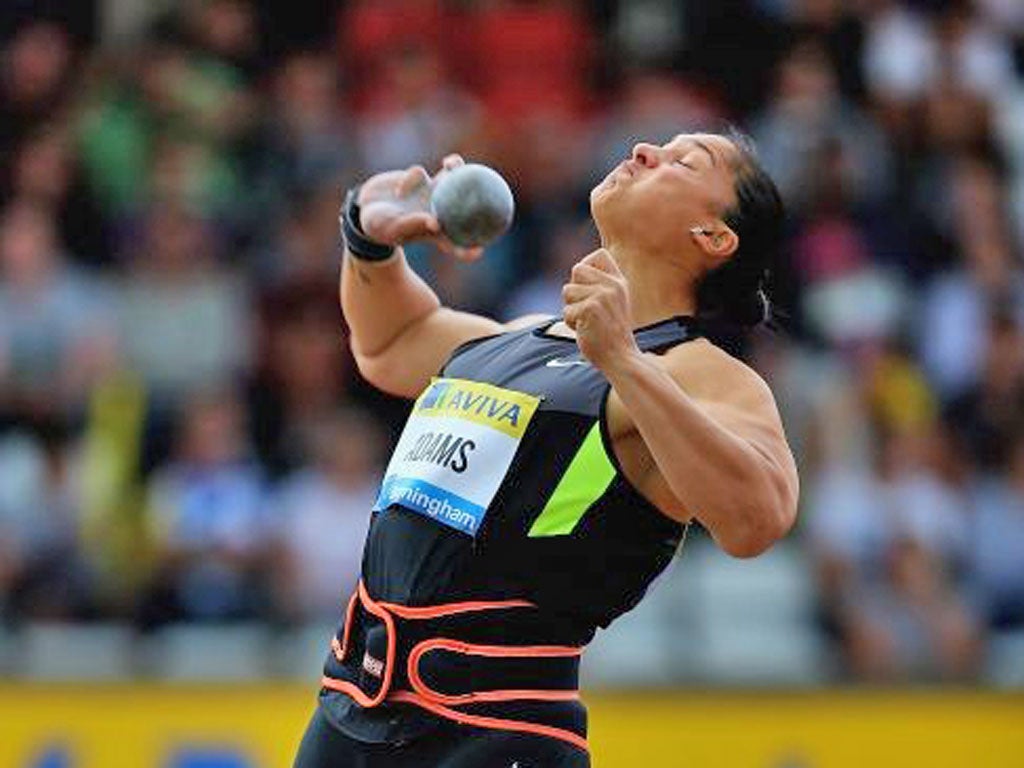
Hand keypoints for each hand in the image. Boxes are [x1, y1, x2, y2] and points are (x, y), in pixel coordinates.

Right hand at [354, 155, 483, 261]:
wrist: (364, 210)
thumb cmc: (379, 227)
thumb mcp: (394, 229)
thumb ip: (413, 224)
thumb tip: (435, 221)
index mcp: (433, 233)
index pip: (456, 244)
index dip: (469, 250)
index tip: (479, 251)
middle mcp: (436, 212)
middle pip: (464, 207)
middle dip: (476, 199)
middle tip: (480, 192)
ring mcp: (429, 194)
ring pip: (450, 179)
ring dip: (455, 168)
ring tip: (452, 164)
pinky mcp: (418, 180)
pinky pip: (420, 173)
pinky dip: (411, 179)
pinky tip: (400, 190)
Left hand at [562, 249, 640, 371]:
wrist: (620, 358)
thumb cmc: (610, 334)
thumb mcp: (612, 303)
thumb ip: (599, 286)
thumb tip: (576, 270)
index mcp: (619, 282)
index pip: (598, 255)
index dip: (586, 267)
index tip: (588, 288)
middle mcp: (612, 286)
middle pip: (577, 270)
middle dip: (574, 291)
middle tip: (587, 310)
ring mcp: (602, 296)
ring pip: (567, 291)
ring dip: (571, 310)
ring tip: (588, 322)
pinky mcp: (590, 309)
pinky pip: (567, 311)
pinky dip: (572, 324)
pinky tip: (586, 331)